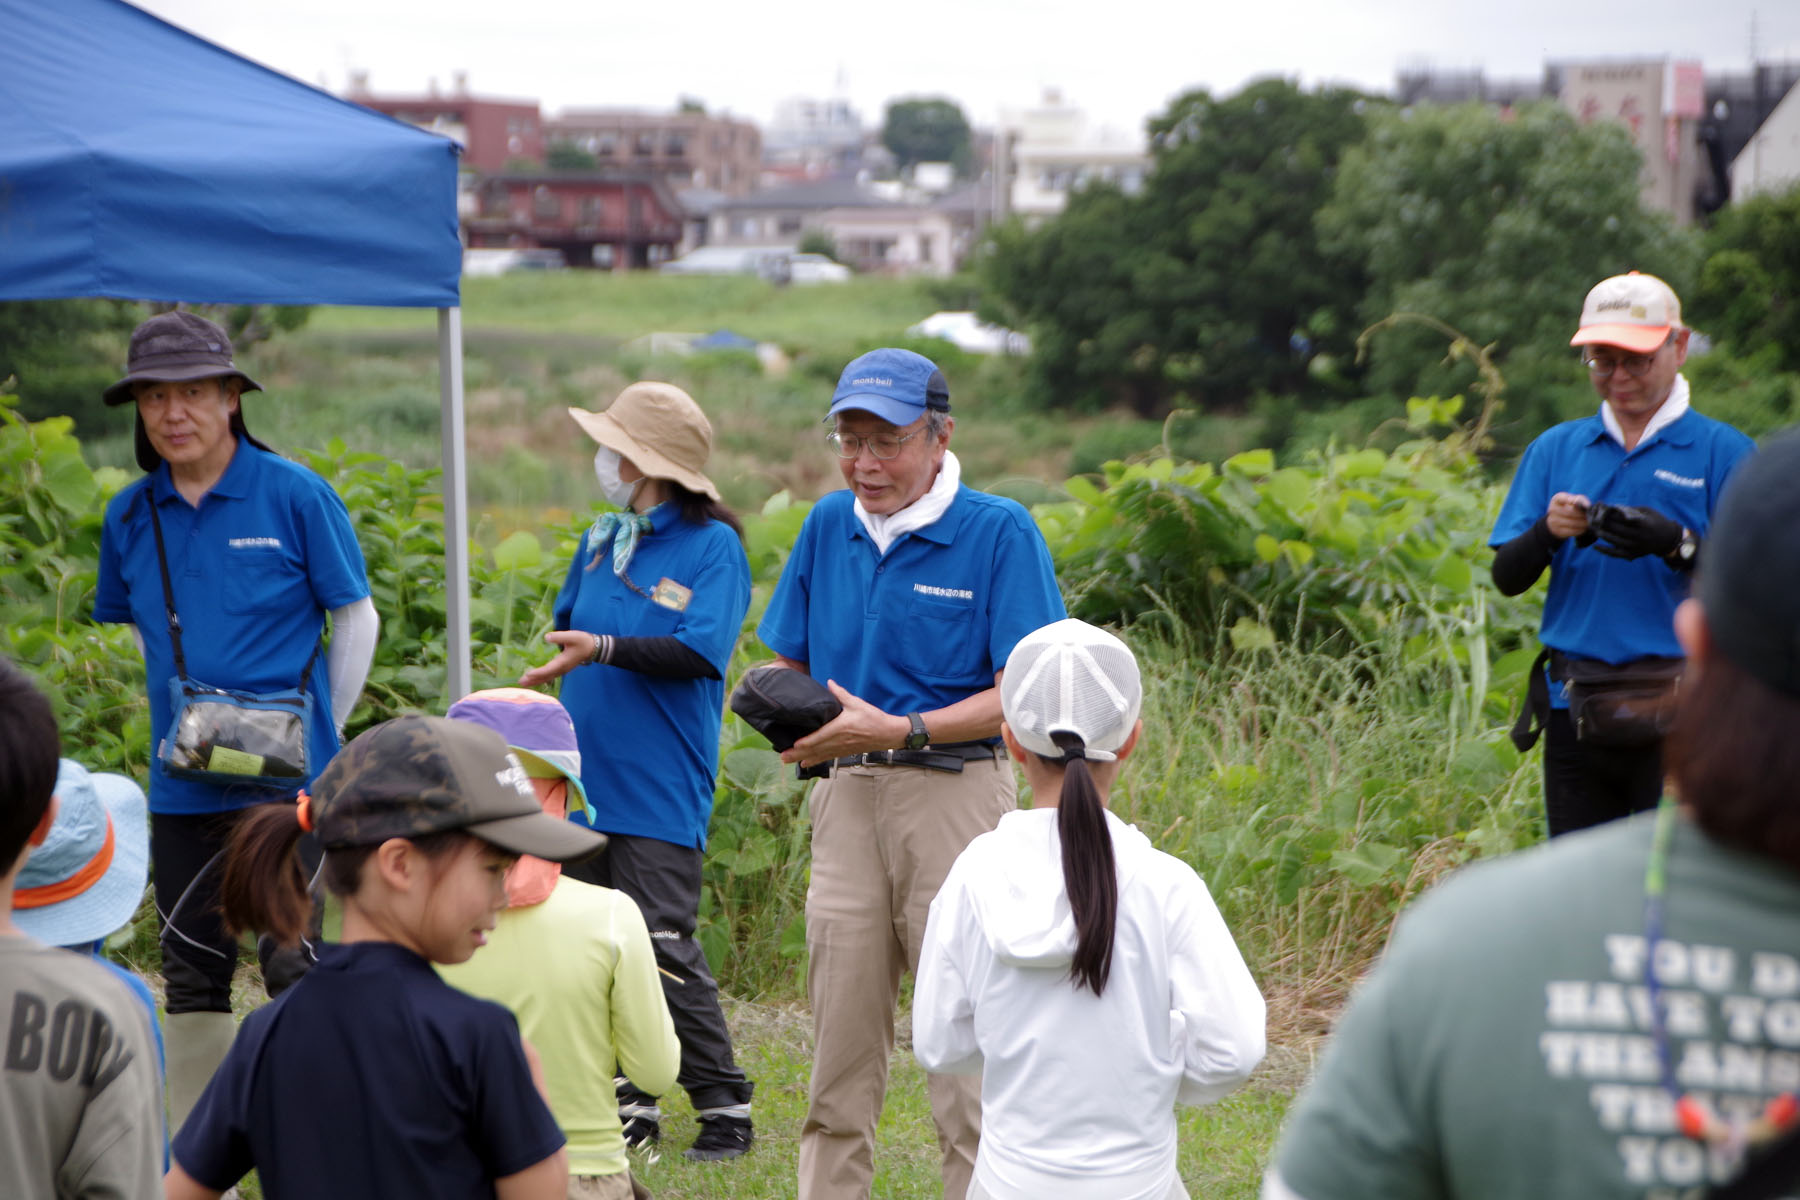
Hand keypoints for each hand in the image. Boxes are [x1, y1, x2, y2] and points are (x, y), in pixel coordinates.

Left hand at [518, 630, 596, 686]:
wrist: (593, 648)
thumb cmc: (583, 641)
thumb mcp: (572, 636)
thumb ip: (559, 637)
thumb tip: (547, 637)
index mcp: (563, 662)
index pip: (548, 669)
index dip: (538, 672)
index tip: (528, 674)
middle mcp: (562, 668)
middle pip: (545, 677)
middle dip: (533, 680)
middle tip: (520, 682)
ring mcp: (562, 670)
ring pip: (547, 678)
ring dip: (536, 681)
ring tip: (524, 683)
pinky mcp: (562, 668)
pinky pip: (550, 676)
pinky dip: (541, 678)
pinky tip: (535, 679)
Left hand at [781, 680, 910, 766]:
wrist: (888, 734)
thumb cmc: (873, 718)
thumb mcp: (857, 703)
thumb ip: (841, 694)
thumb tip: (829, 683)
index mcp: (841, 727)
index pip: (820, 736)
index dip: (806, 742)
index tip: (794, 744)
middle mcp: (839, 740)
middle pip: (816, 748)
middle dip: (798, 753)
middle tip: (783, 757)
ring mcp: (841, 748)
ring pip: (819, 755)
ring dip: (803, 758)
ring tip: (788, 761)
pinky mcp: (844, 752)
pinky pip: (827, 757)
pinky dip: (815, 760)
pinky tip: (805, 763)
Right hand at [1545, 492, 1590, 540]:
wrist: (1559, 519)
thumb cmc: (1570, 506)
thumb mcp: (1575, 499)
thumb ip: (1580, 500)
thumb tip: (1587, 506)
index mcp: (1557, 499)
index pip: (1563, 499)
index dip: (1571, 500)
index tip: (1578, 503)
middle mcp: (1553, 509)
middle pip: (1570, 512)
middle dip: (1582, 514)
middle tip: (1590, 516)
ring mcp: (1554, 521)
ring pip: (1572, 523)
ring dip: (1583, 523)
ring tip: (1588, 522)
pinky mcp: (1557, 531)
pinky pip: (1571, 531)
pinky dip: (1580, 530)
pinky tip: (1583, 528)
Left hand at [1589, 504, 1683, 559]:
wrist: (1668, 540)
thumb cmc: (1655, 521)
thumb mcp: (1647, 511)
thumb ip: (1630, 510)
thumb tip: (1612, 508)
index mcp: (1643, 523)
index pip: (1623, 518)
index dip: (1611, 513)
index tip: (1602, 509)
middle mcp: (1639, 536)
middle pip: (1616, 529)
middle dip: (1603, 523)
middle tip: (1593, 518)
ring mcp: (1635, 547)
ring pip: (1614, 540)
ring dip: (1601, 534)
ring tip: (1593, 528)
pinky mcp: (1633, 555)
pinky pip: (1616, 554)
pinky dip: (1605, 550)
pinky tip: (1595, 545)